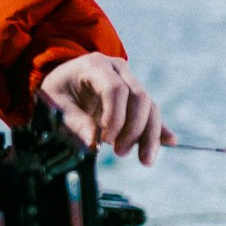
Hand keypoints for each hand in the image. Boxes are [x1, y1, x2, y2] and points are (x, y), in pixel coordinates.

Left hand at [39, 53, 175, 165]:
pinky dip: (159, 130)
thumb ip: (73, 122)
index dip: (115, 117)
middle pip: (139, 97)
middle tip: (119, 152)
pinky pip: (152, 113)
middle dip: (134, 129)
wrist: (64, 81)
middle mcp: (118, 69)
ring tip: (144, 160)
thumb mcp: (55, 104)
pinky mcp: (137, 97)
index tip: (106, 140)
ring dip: (149, 135)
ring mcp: (131, 81)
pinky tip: (169, 142)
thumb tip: (93, 144)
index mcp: (95, 65)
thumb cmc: (58, 91)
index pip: (115, 89)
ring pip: (151, 107)